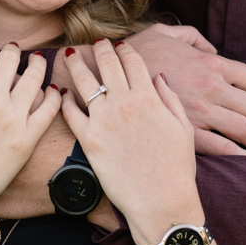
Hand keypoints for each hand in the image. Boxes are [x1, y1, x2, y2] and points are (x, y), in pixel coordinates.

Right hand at [0, 47, 61, 223]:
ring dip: (36, 65)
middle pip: (10, 59)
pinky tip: (51, 92)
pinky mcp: (27, 140)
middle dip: (11, 52)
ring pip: (35, 77)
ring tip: (37, 63)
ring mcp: (13, 120)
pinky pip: (49, 108)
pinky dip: (53, 95)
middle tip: (14, 53)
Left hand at [60, 41, 202, 244]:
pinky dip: (63, 100)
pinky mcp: (89, 140)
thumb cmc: (177, 169)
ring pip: (84, 82)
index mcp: (149, 97)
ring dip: (76, 64)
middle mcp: (124, 103)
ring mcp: (104, 120)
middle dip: (100, 49)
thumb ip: (170, 99)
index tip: (120, 44)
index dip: (125, 49)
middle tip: (95, 42)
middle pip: (107, 64)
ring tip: (69, 55)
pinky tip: (61, 93)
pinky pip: (71, 113)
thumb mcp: (184, 129)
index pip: (133, 61)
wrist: (161, 202)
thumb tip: (159, 77)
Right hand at [123, 27, 245, 156]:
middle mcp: (212, 88)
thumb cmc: (135, 55)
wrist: (107, 78)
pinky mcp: (188, 134)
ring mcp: (201, 112)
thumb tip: (212, 50)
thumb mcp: (164, 33)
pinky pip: (226, 149)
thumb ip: (193, 39)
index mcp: (210, 64)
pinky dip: (244, 158)